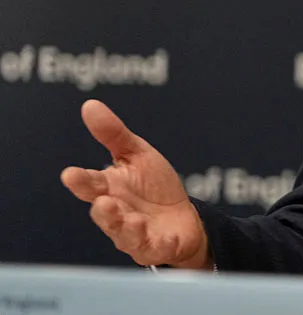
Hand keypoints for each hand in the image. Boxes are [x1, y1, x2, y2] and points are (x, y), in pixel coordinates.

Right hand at [60, 100, 211, 269]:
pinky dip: (159, 244)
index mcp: (110, 189)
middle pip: (105, 214)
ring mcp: (135, 234)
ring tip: (133, 220)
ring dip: (127, 228)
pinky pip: (156, 248)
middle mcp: (118, 214)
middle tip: (103, 201)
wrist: (182, 217)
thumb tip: (89, 105)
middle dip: (104, 210)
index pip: (91, 185)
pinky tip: (163, 237)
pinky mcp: (157, 247)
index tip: (70, 174)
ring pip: (126, 235)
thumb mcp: (137, 155)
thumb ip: (113, 135)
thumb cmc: (153, 186)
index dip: (81, 181)